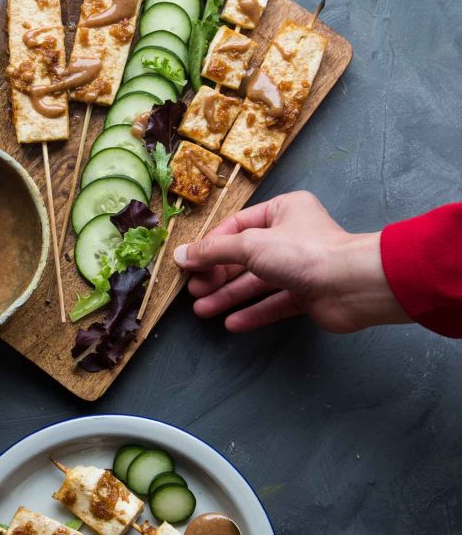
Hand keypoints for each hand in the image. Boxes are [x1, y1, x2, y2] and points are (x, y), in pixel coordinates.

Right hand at [174, 191, 409, 333]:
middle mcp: (292, 236)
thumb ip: (214, 251)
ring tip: (203, 310)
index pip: (237, 226)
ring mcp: (300, 266)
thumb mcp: (251, 245)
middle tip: (194, 291)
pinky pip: (274, 302)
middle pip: (245, 256)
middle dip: (218, 275)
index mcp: (283, 211)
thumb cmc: (304, 252)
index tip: (188, 264)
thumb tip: (182, 254)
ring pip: (258, 281)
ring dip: (229, 296)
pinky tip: (232, 323)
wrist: (352, 285)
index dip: (211, 246)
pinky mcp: (307, 294)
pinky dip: (253, 312)